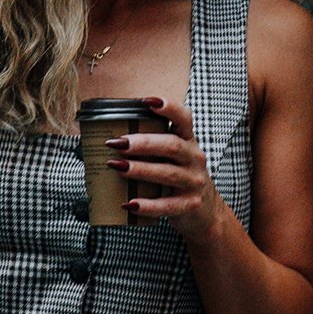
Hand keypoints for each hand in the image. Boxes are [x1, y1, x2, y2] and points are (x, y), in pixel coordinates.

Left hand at [112, 96, 223, 242]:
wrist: (205, 212)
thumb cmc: (179, 178)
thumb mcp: (174, 158)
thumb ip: (151, 147)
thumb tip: (107, 140)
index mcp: (189, 142)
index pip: (184, 118)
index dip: (169, 107)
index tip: (146, 101)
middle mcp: (194, 159)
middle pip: (172, 146)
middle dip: (143, 143)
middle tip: (117, 142)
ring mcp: (193, 183)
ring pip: (168, 174)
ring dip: (140, 169)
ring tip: (117, 166)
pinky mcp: (189, 205)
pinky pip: (167, 205)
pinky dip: (147, 205)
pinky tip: (129, 204)